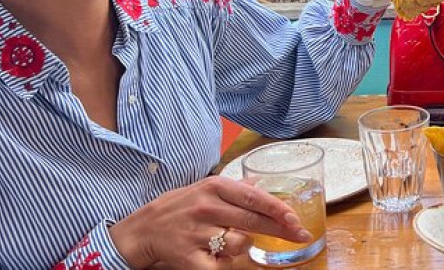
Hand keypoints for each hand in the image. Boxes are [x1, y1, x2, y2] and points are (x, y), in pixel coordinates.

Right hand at [109, 176, 308, 268]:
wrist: (143, 229)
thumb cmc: (180, 207)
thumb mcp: (205, 188)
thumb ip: (235, 188)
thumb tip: (261, 182)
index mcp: (214, 187)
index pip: (254, 197)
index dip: (278, 209)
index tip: (296, 219)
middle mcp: (207, 208)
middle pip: (253, 221)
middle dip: (280, 230)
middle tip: (300, 235)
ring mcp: (197, 233)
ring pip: (239, 244)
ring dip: (241, 246)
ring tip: (225, 241)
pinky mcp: (188, 257)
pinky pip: (220, 266)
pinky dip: (223, 264)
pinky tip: (214, 257)